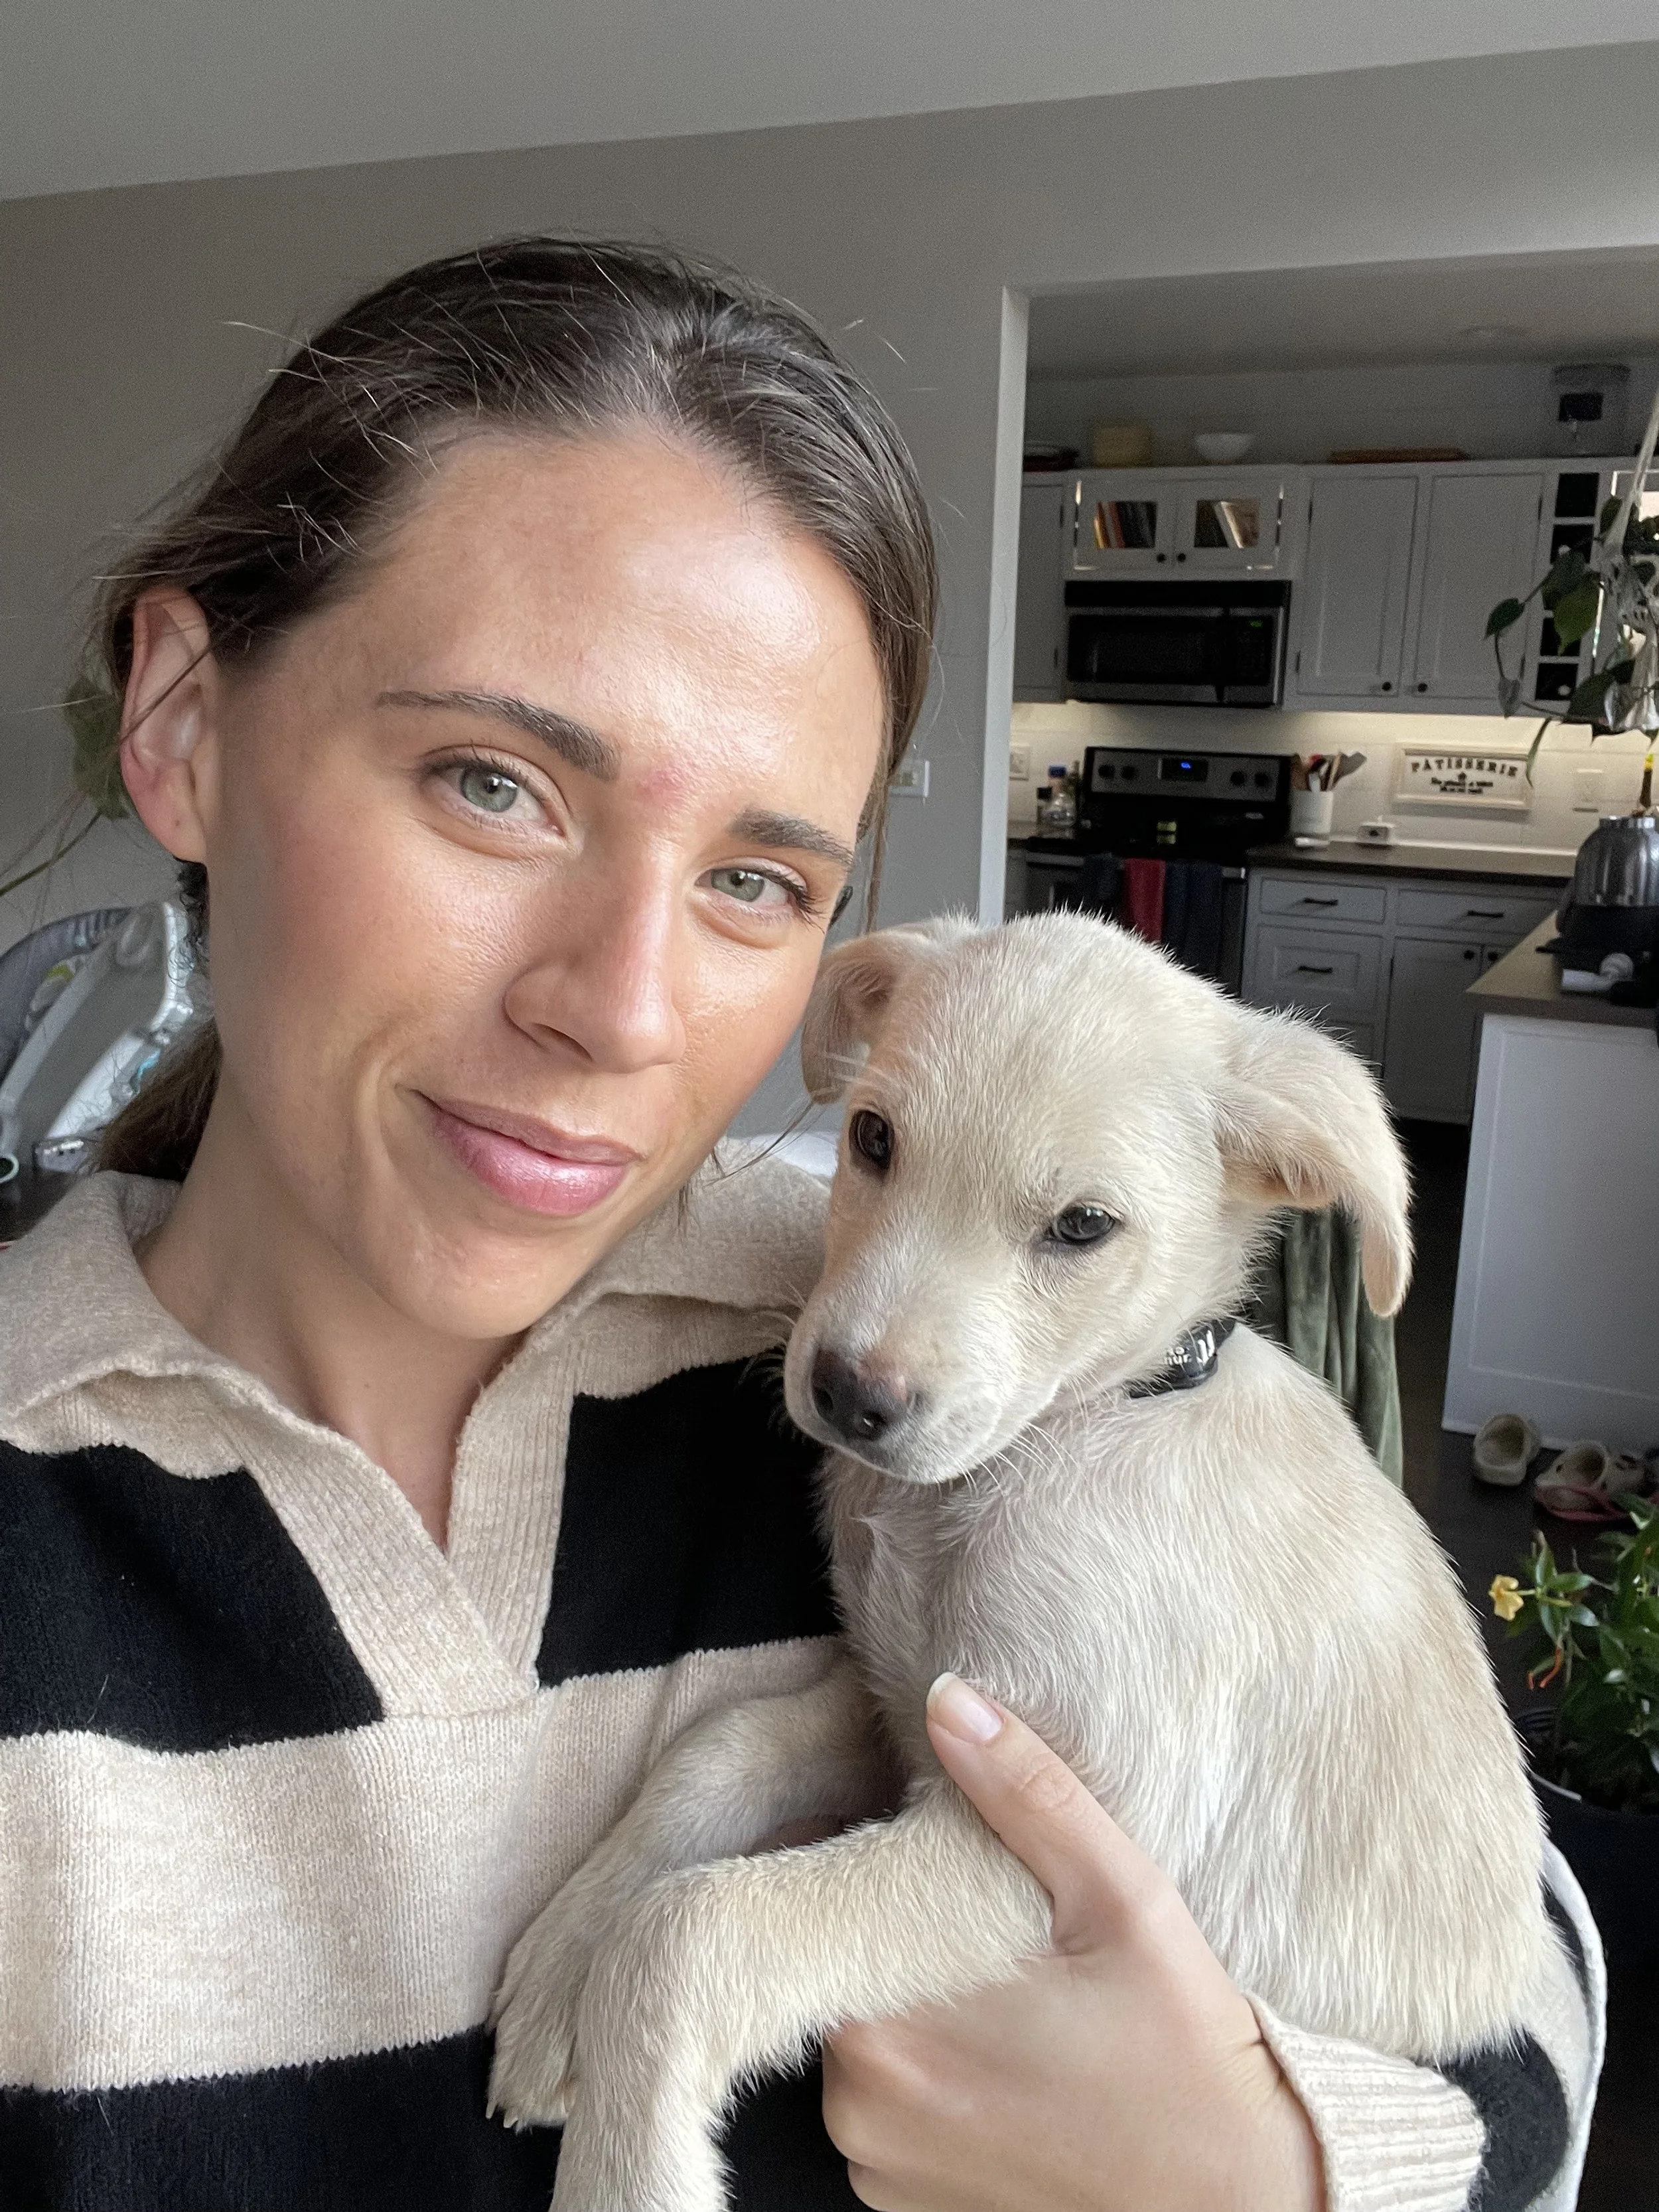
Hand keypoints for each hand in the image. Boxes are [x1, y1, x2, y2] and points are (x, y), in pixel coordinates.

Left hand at [820, 1677, 1325, 2211]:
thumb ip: (1026, 1794)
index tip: (922, 1828)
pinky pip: (879, 2092)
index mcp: (888, 2023)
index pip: (819, 1891)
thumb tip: (947, 1701)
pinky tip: (998, 2043)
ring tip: (1001, 1975)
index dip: (866, 1842)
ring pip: (855, 2020)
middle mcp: (858, 2102)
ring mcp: (875, 2159)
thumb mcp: (1122, 1898)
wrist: (1238, 2202)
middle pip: (834, 1955)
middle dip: (892, 1914)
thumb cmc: (1185, 2054)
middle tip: (981, 1902)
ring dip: (906, 1989)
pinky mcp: (898, 2196)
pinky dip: (922, 2059)